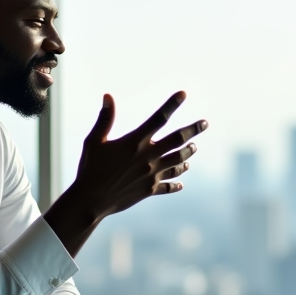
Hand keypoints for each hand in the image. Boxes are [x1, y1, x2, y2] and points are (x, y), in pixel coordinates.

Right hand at [45, 93, 207, 256]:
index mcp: (135, 142)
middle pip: (178, 140)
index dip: (172, 104)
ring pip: (178, 161)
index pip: (159, 118)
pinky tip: (181, 182)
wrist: (91, 200)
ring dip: (188, 154)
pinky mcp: (150, 190)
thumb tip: (108, 96)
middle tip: (205, 123)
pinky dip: (176, 182)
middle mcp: (148, 157)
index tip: (183, 94)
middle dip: (193, 130)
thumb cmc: (90, 168)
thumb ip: (104, 119)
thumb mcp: (94, 141)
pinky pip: (169, 185)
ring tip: (194, 148)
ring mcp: (151, 174)